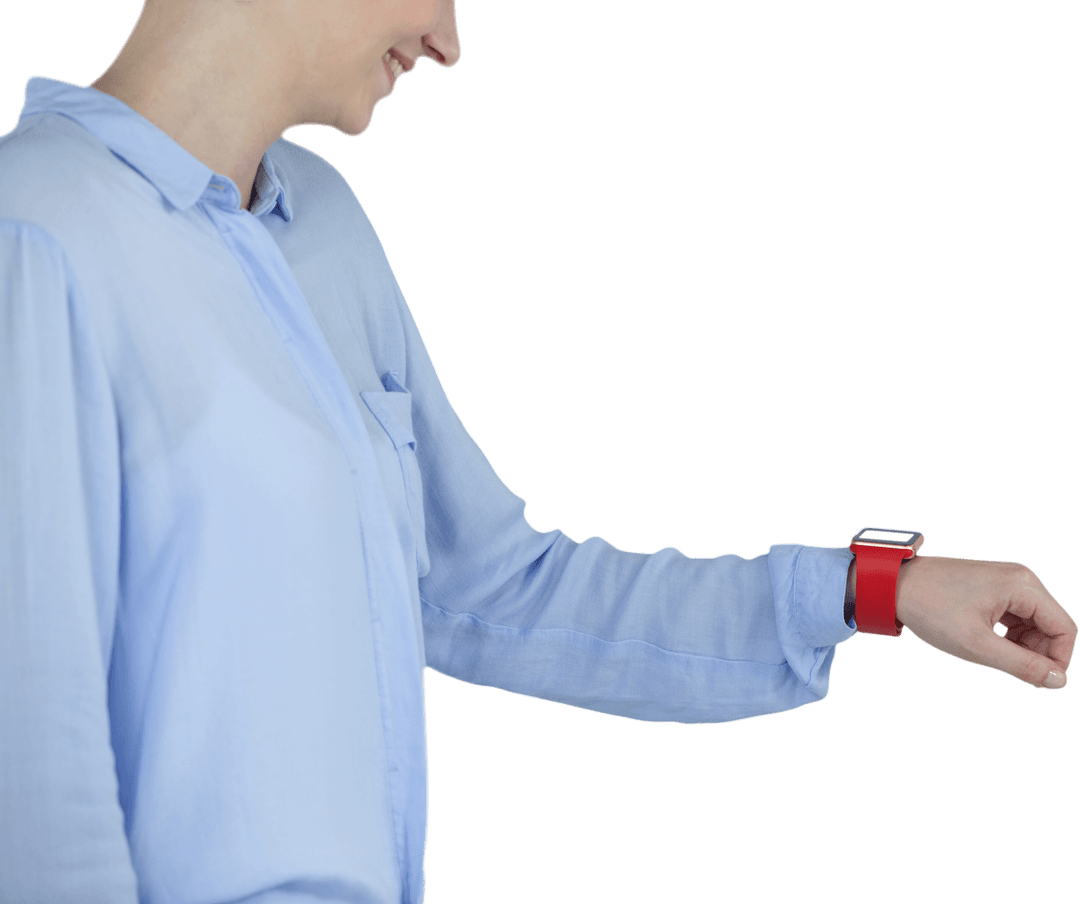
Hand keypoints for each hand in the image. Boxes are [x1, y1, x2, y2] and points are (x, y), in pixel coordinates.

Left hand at [892, 555, 1076, 689]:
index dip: (1058, 660)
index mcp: (1022, 585)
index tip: (1037, 681)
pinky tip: (988, 645)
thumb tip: (1058, 681)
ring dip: (1022, 645)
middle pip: (1050, 624)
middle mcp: (1019, 578)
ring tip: (993, 657)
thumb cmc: (931, 609)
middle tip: (1010, 670)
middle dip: (1038, 652)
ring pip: (1033, 622)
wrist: (892, 585)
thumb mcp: (977, 645)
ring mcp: (1005, 580)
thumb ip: (1022, 665)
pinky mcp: (991, 586)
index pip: (1064, 629)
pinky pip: (1015, 615)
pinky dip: (1008, 635)